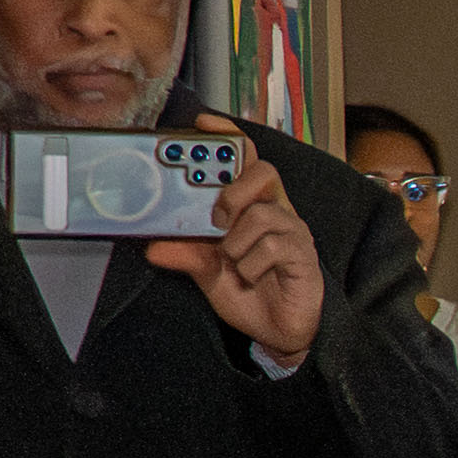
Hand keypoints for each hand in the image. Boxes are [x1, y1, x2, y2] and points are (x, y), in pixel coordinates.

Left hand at [150, 150, 330, 359]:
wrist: (281, 334)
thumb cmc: (252, 295)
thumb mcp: (209, 275)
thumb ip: (188, 256)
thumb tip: (154, 247)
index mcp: (253, 207)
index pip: (246, 160)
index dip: (229, 137)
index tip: (204, 123)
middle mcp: (276, 212)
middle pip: (263, 172)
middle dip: (233, 190)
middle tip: (217, 217)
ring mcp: (292, 232)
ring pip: (261, 214)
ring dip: (237, 243)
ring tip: (235, 264)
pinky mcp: (303, 254)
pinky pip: (272, 246)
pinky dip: (252, 265)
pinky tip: (252, 277)